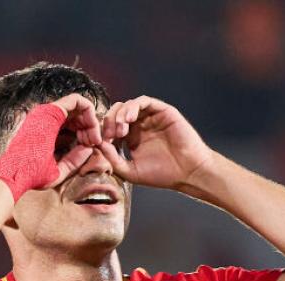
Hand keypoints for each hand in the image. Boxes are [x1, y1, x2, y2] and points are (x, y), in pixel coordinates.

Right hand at [0, 93, 101, 200]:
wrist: (18, 174)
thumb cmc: (33, 175)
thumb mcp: (59, 170)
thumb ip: (74, 159)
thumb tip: (89, 148)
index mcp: (44, 130)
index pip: (70, 125)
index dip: (84, 134)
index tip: (90, 147)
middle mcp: (44, 118)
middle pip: (76, 115)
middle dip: (90, 128)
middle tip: (95, 143)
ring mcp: (46, 112)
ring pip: (78, 107)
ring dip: (91, 122)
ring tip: (94, 139)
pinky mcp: (52, 110)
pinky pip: (77, 100)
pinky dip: (89, 112)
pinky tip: (92, 129)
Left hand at [96, 96, 214, 190]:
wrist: (188, 172)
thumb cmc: (162, 175)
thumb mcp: (130, 171)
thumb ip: (113, 159)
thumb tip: (97, 145)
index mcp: (131, 138)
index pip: (111, 127)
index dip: (102, 132)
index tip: (100, 143)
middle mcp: (140, 125)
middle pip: (116, 113)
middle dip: (109, 122)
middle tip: (109, 135)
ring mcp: (151, 117)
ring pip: (128, 105)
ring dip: (120, 115)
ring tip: (120, 130)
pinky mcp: (162, 111)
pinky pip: (143, 101)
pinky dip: (133, 107)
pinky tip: (129, 120)